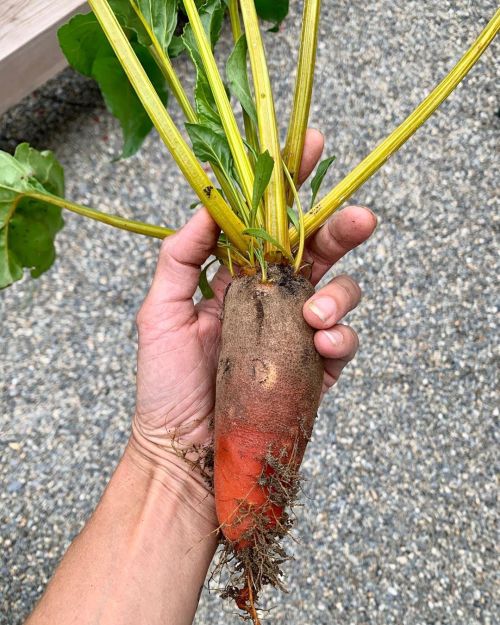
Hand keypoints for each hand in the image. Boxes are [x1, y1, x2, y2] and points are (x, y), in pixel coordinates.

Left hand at [130, 129, 376, 520]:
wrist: (182, 450)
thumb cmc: (166, 384)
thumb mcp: (159, 312)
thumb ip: (180, 255)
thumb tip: (207, 204)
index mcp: (237, 278)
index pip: (270, 223)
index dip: (292, 185)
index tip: (312, 146)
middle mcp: (272, 298)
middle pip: (318, 250)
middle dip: (343, 228)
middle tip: (360, 218)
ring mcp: (296, 333)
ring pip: (340, 292)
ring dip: (340, 294)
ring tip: (316, 317)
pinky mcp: (314, 370)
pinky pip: (344, 344)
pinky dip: (343, 338)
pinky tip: (324, 344)